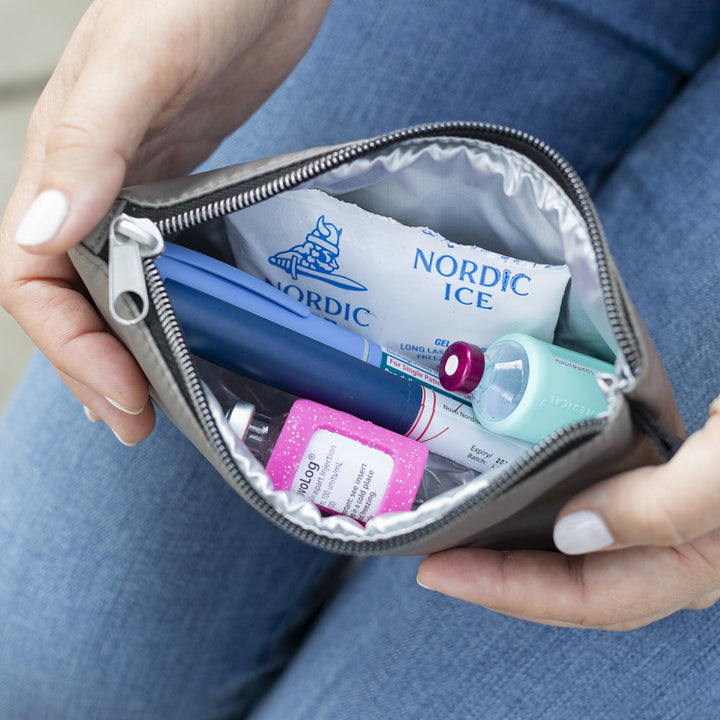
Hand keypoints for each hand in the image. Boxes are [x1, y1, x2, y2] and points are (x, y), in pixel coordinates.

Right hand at [0, 0, 329, 444]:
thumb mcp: (140, 62)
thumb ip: (87, 144)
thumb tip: (36, 230)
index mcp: (66, 162)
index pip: (32, 277)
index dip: (68, 347)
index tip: (119, 396)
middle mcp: (96, 183)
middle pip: (72, 295)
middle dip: (97, 366)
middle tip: (138, 422)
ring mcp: (144, 186)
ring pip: (115, 285)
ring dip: (128, 346)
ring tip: (157, 397)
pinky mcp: (191, 184)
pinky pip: (165, 260)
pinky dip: (171, 304)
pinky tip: (195, 329)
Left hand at [417, 395, 719, 629]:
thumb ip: (661, 508)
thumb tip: (573, 536)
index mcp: (689, 566)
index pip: (579, 596)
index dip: (503, 589)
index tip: (437, 569)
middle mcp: (673, 558)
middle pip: (569, 589)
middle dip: (497, 580)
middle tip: (434, 555)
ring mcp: (666, 528)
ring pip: (576, 560)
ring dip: (516, 552)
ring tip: (460, 534)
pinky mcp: (658, 492)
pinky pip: (589, 519)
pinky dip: (545, 515)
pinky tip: (518, 495)